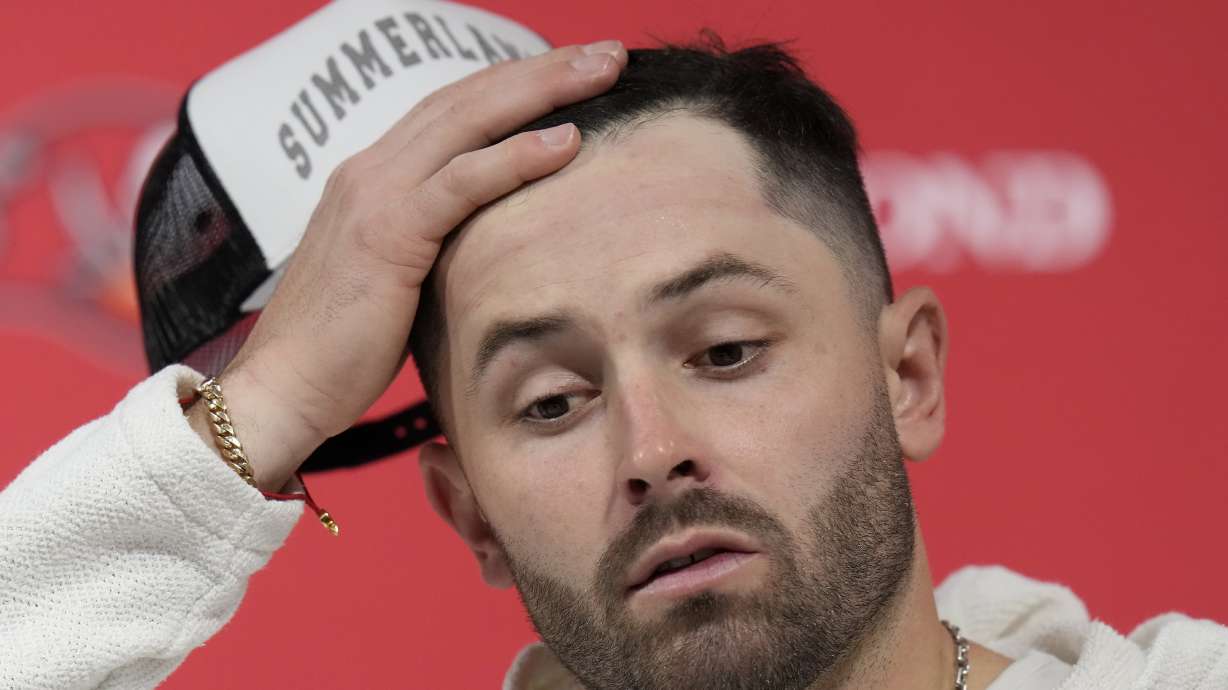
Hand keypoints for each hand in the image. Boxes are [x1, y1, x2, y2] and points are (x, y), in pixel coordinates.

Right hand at [190, 41, 627, 490]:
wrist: (282, 390)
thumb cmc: (343, 351)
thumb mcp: (396, 280)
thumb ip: (434, 246)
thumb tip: (489, 247)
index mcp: (374, 177)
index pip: (455, 110)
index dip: (516, 85)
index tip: (576, 75)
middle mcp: (371, 170)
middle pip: (469, 97)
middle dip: (543, 69)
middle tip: (608, 53)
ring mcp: (374, 196)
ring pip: (468, 121)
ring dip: (542, 90)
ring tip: (604, 71)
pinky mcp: (386, 235)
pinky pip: (460, 184)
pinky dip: (515, 158)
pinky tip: (566, 143)